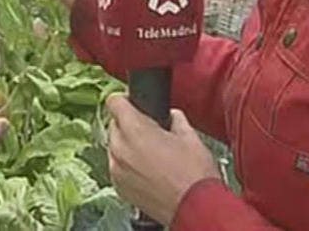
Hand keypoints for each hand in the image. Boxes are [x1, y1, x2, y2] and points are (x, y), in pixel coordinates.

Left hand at [106, 93, 220, 225]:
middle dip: (128, 124)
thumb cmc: (193, 175)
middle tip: (149, 131)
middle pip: (114, 125)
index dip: (124, 99)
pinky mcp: (119, 187)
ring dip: (127, 145)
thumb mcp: (190, 137)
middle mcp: (120, 148)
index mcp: (135, 130)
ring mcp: (117, 170)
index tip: (133, 103)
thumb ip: (176, 119)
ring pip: (115, 147)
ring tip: (150, 154)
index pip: (114, 101)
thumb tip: (172, 116)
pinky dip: (127, 165)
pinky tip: (148, 171)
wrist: (194, 209)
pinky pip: (117, 167)